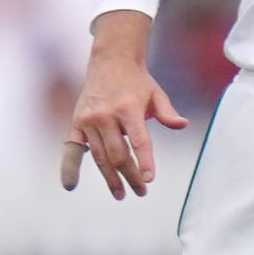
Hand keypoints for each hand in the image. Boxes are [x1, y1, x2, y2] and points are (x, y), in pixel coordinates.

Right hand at [62, 28, 190, 199]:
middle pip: (118, 154)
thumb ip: (167, 113)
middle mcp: (106, 115)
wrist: (110, 61)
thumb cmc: (137, 81)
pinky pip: (73, 149)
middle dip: (130, 176)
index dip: (144, 162)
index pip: (138, 141)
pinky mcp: (77, 123)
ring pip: (99, 156)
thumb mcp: (156, 94)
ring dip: (110, 178)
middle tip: (140, 191)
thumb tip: (183, 125)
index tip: (149, 179)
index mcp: (128, 108)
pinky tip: (71, 185)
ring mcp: (89, 120)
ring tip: (121, 194)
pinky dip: (71, 167)